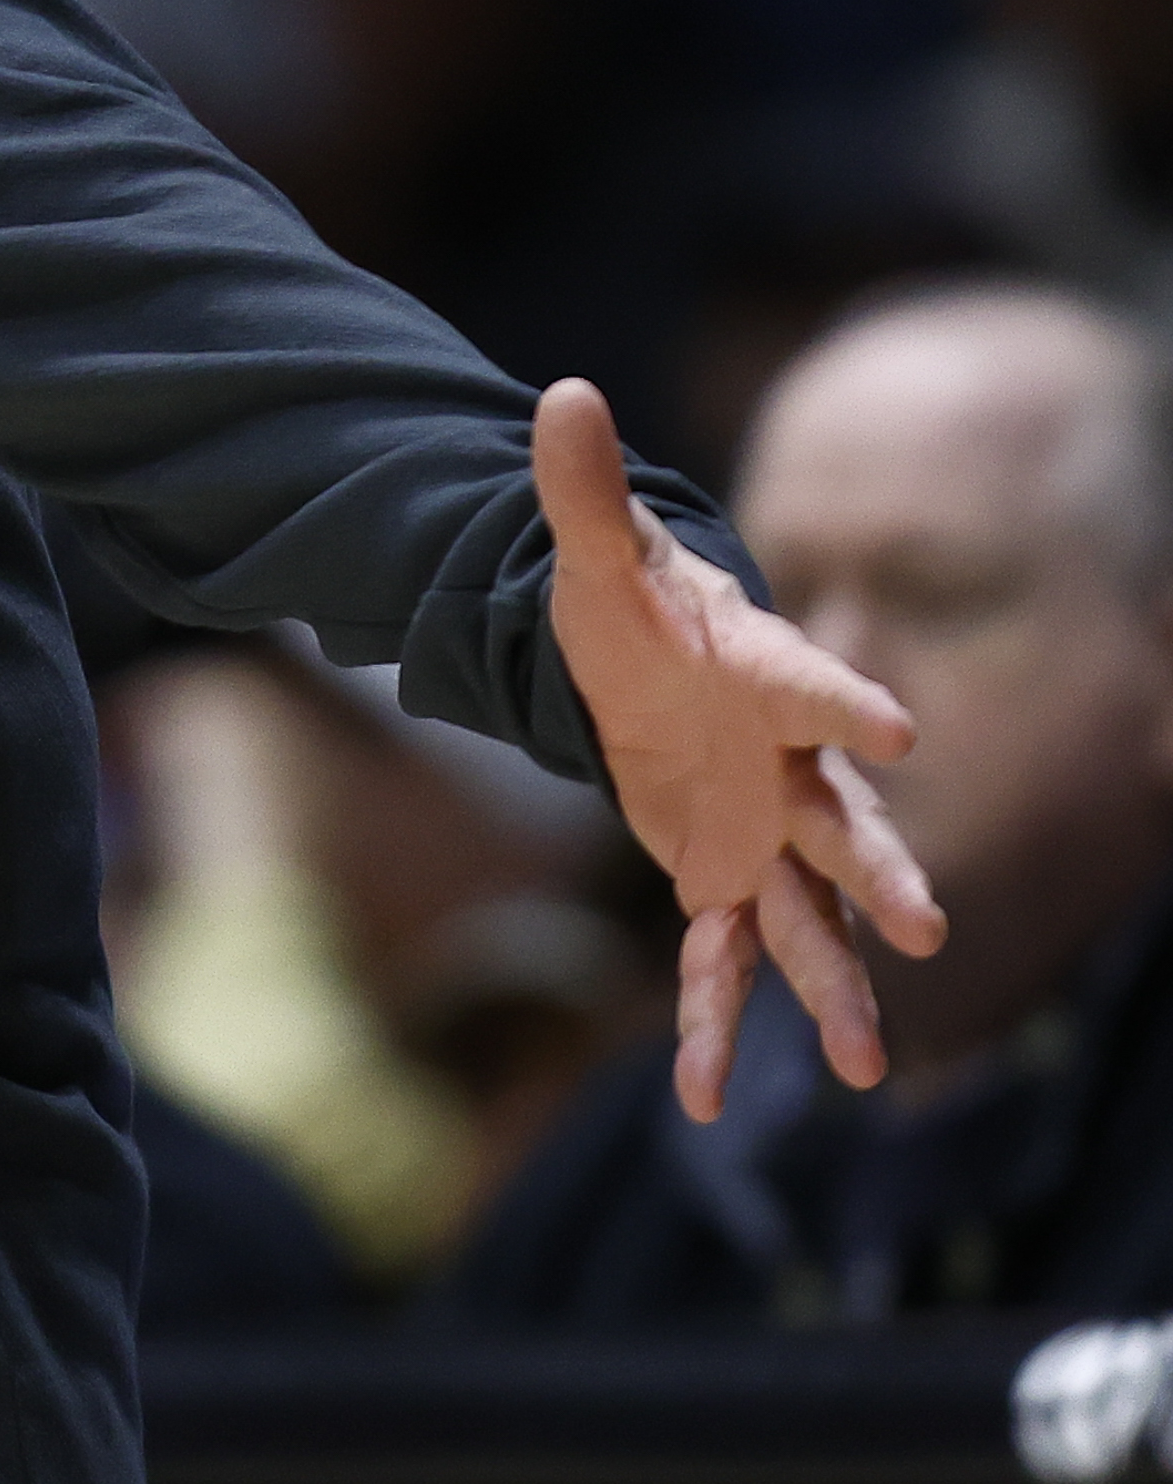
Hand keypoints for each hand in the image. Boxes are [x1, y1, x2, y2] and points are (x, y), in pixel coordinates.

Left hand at [533, 378, 942, 1118]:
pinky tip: (692, 1097)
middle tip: (925, 925)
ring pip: (811, 920)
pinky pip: (724, 960)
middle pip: (845, 826)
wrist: (645, 667)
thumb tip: (563, 390)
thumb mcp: (594, 554)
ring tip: (860, 1065)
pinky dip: (710, 1024)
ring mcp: (764, 836)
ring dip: (834, 987)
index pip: (815, 689)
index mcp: (763, 680)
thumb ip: (583, 487)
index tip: (900, 730)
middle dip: (881, 873)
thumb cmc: (635, 606)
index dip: (851, 706)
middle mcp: (787, 770)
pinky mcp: (723, 881)